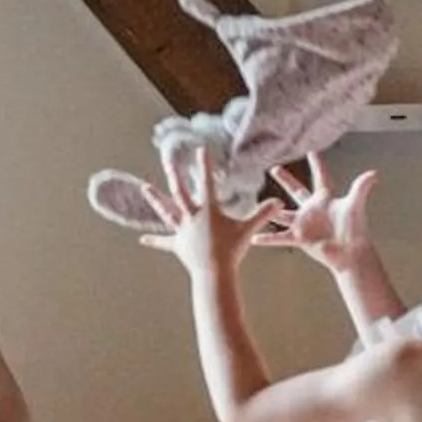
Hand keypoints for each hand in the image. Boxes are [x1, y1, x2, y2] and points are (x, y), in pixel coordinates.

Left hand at [141, 146, 282, 274]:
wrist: (214, 273)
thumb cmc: (232, 251)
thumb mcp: (248, 230)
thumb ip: (263, 214)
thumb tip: (279, 201)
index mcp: (208, 210)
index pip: (206, 182)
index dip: (204, 164)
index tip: (200, 148)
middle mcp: (192, 217)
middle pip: (180, 192)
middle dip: (174, 174)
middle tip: (166, 159)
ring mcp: (183, 230)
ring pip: (167, 211)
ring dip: (155, 199)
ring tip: (144, 188)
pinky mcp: (178, 245)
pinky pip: (164, 241)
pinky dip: (154, 241)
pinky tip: (142, 240)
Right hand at [266, 153, 377, 269]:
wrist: (350, 254)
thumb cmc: (355, 230)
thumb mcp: (355, 206)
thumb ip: (361, 188)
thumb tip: (374, 173)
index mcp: (326, 198)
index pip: (320, 176)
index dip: (317, 163)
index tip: (311, 150)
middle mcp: (313, 209)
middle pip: (297, 190)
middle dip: (286, 179)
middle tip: (274, 168)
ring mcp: (305, 223)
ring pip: (283, 213)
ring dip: (272, 209)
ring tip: (260, 202)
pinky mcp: (299, 238)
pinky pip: (279, 237)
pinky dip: (267, 238)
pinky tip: (254, 238)